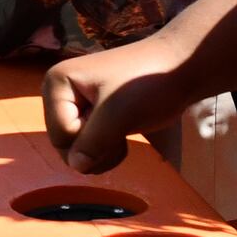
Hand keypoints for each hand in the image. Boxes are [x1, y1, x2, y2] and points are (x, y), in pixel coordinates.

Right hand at [38, 36, 195, 174]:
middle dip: (96, 148)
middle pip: (65, 145)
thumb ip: (93, 143)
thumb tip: (77, 167)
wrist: (179, 70)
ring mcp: (75, 105)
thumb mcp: (118, 114)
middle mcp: (58, 93)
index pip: (61, 135)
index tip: (117, 119)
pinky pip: (88, 148)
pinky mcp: (91, 116)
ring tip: (123, 131)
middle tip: (122, 129)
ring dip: (103, 152)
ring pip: (77, 151)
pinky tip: (122, 135)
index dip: (90, 139)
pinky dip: (107, 150)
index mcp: (56, 83)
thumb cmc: (148, 85)